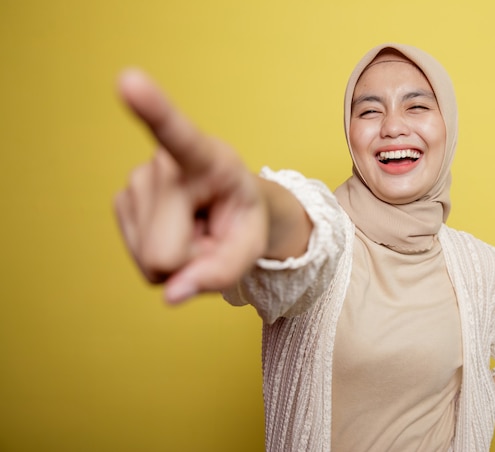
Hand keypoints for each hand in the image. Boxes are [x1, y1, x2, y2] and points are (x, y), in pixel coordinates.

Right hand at [114, 70, 269, 302]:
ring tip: (197, 229)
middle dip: (192, 262)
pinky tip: (177, 232)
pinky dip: (165, 259)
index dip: (152, 110)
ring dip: (181, 259)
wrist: (230, 207)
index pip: (176, 133)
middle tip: (211, 236)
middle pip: (165, 256)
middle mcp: (162, 164)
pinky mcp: (122, 201)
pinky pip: (142, 260)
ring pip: (152, 263)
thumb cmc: (243, 218)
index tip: (128, 81)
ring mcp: (135, 181)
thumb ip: (221, 273)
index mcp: (206, 159)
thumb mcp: (251, 246)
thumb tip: (170, 295)